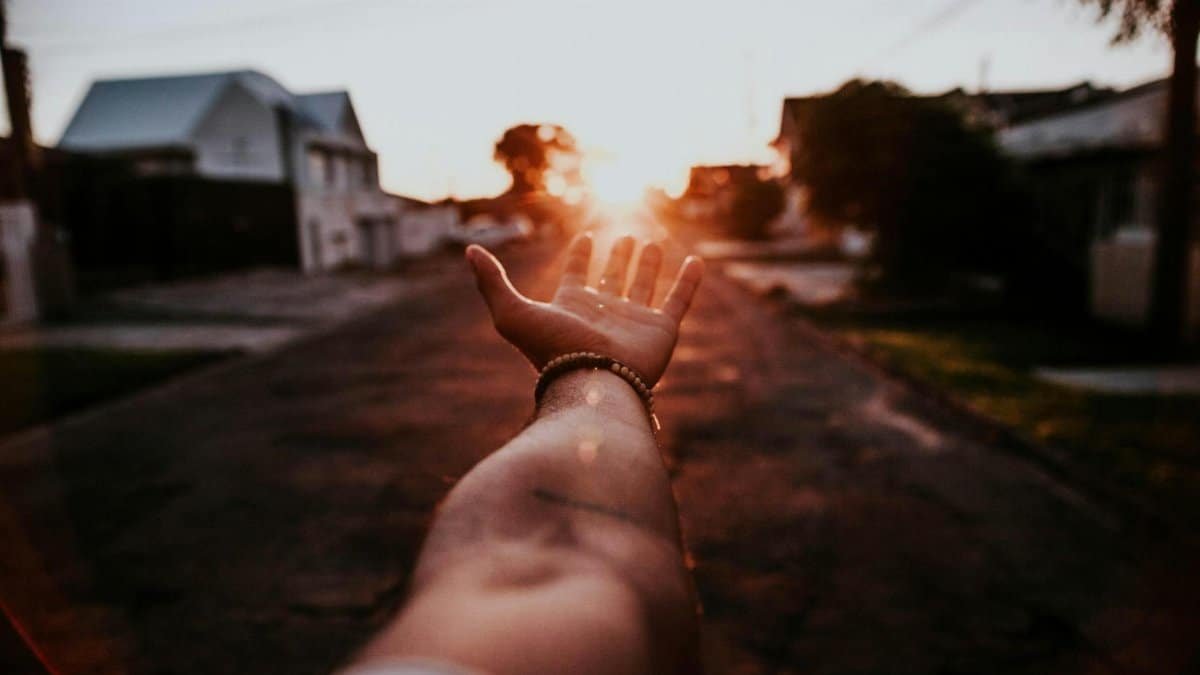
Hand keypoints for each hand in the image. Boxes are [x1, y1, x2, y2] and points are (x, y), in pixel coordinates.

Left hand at [467, 234, 703, 385]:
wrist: (592, 383)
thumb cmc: (552, 351)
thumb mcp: (511, 313)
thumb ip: (491, 282)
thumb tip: (469, 250)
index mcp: (573, 307)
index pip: (577, 275)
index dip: (580, 256)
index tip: (585, 237)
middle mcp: (604, 312)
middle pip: (612, 278)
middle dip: (617, 258)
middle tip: (625, 236)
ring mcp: (634, 321)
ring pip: (643, 286)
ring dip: (647, 265)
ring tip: (650, 243)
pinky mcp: (661, 330)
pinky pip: (679, 300)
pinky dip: (688, 282)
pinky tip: (695, 262)